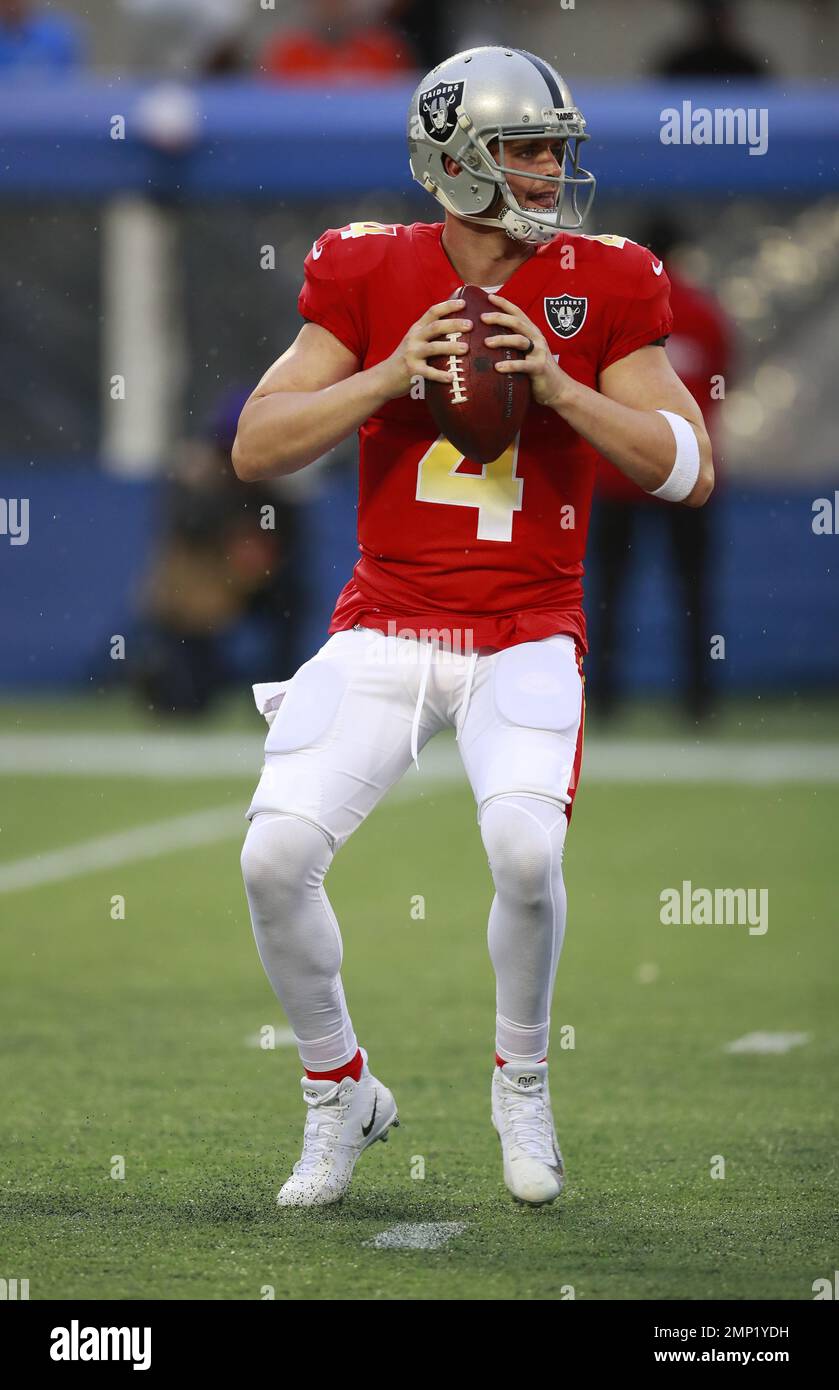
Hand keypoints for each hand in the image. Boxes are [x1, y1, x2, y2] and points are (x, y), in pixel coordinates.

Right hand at [374, 298, 471, 399]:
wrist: (384, 377)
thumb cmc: (406, 358)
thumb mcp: (415, 340)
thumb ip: (430, 333)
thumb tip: (456, 326)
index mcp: (417, 329)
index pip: (433, 312)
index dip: (448, 306)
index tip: (464, 303)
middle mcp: (414, 339)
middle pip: (435, 327)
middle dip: (454, 324)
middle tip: (470, 325)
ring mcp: (412, 354)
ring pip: (433, 348)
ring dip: (450, 347)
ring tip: (466, 349)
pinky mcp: (412, 371)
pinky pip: (428, 372)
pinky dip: (440, 375)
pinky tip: (452, 377)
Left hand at [482, 293, 575, 411]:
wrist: (558, 388)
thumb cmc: (537, 370)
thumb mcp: (526, 353)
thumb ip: (513, 344)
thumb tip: (487, 339)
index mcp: (532, 332)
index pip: (518, 313)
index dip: (504, 303)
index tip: (489, 296)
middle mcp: (536, 338)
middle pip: (517, 322)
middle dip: (499, 318)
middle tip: (482, 318)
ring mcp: (539, 352)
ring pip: (519, 340)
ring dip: (502, 340)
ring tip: (486, 343)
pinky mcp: (539, 368)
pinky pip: (523, 365)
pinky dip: (510, 365)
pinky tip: (497, 367)